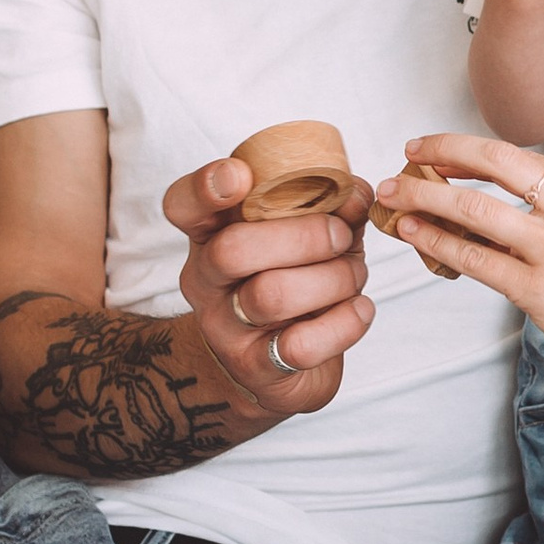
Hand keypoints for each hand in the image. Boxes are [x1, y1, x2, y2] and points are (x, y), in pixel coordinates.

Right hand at [162, 154, 374, 423]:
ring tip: (355, 275)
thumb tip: (357, 192)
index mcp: (210, 235)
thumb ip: (329, 208)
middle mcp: (206, 281)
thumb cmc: (289, 281)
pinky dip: (344, 323)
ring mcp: (226, 328)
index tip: (239, 176)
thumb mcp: (302, 237)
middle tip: (341, 236)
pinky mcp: (256, 368)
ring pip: (271, 296)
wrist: (264, 367)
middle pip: (232, 251)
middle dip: (303, 237)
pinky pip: (300, 346)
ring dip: (332, 279)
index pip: (183, 205)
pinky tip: (360, 309)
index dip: (205, 186)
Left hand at [375, 131, 543, 401]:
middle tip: (408, 153)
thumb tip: (500, 204)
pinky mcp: (539, 290)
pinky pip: (474, 258)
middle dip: (442, 151)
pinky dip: (437, 241)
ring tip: (395, 194)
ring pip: (474, 208)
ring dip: (425, 197)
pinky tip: (415, 233)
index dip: (470, 150)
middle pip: (495, 162)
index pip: (521, 157)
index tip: (439, 151)